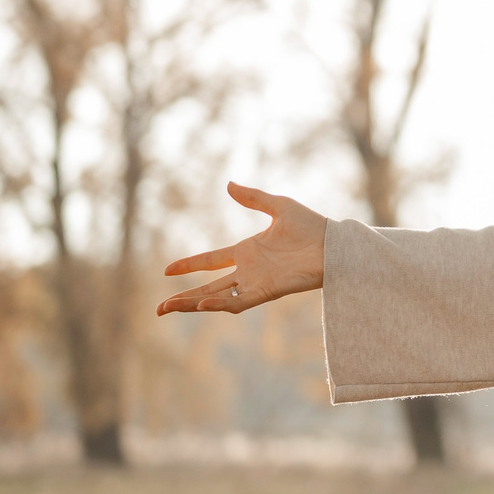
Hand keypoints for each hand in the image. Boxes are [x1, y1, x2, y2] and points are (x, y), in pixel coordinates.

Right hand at [156, 183, 329, 315]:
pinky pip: (240, 302)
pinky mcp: (267, 291)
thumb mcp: (279, 206)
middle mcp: (248, 270)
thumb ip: (253, 198)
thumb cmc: (312, 226)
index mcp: (247, 251)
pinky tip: (203, 303)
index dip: (189, 265)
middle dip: (183, 298)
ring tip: (168, 308)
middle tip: (158, 309)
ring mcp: (256, 282)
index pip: (210, 261)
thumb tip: (229, 184)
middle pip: (208, 286)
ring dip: (193, 304)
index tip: (167, 270)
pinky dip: (221, 304)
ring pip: (218, 297)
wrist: (334, 244)